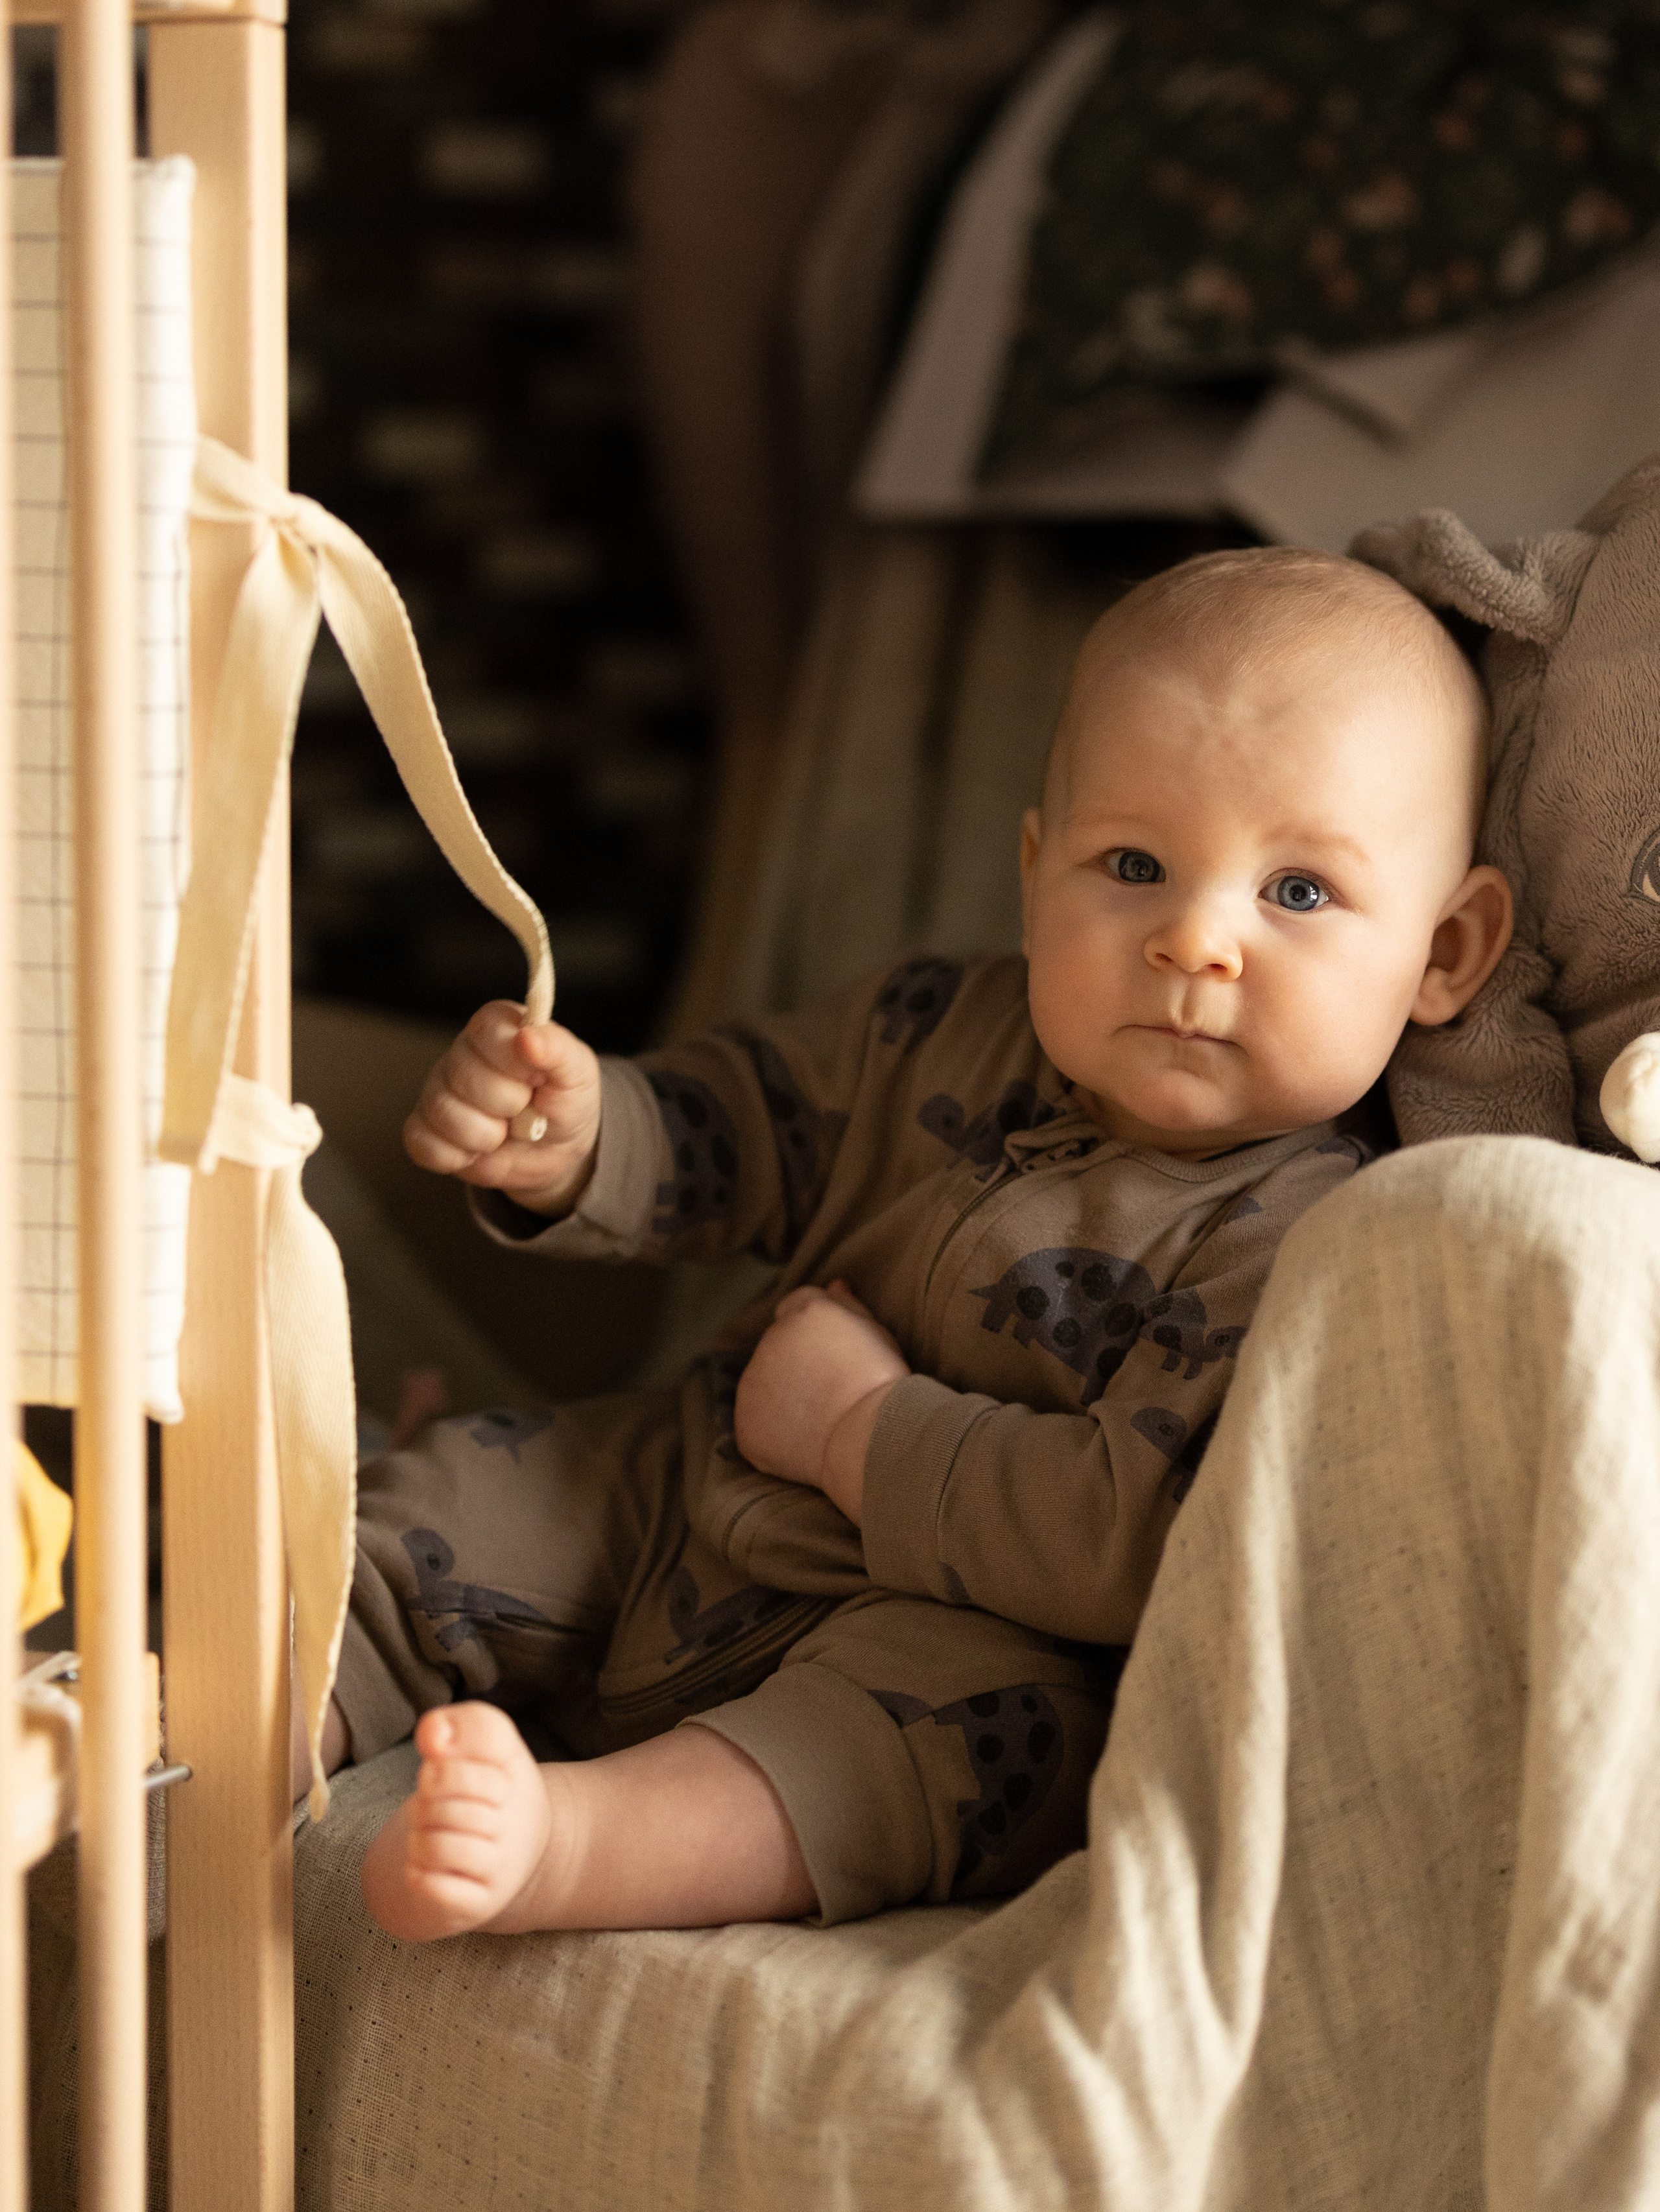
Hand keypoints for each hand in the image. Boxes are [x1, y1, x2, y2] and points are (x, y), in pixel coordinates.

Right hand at [403, 1000, 601, 1214]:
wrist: (554, 1152)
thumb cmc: (564, 1102)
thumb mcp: (578, 1073)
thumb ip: (558, 1049)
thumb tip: (526, 1036)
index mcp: (498, 1028)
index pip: (486, 1033)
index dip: (513, 1064)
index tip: (538, 1078)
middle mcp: (462, 1053)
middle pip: (463, 1076)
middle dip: (507, 1106)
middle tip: (525, 1109)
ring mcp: (438, 1090)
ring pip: (443, 1111)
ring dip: (485, 1135)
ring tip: (505, 1132)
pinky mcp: (426, 1129)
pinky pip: (423, 1143)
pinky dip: (458, 1157)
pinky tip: (479, 1151)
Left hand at [734, 1281, 909, 1525]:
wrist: (870, 1438)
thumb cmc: (882, 1384)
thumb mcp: (877, 1333)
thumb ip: (849, 1305)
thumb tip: (835, 1284)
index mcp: (803, 1312)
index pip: (797, 1305)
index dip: (816, 1330)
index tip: (836, 1353)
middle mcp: (770, 1341)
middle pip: (779, 1344)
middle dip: (798, 1361)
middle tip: (834, 1389)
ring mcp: (753, 1385)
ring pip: (764, 1383)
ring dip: (785, 1394)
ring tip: (824, 1417)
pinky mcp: (746, 1426)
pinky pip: (758, 1424)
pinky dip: (776, 1432)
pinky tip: (807, 1440)